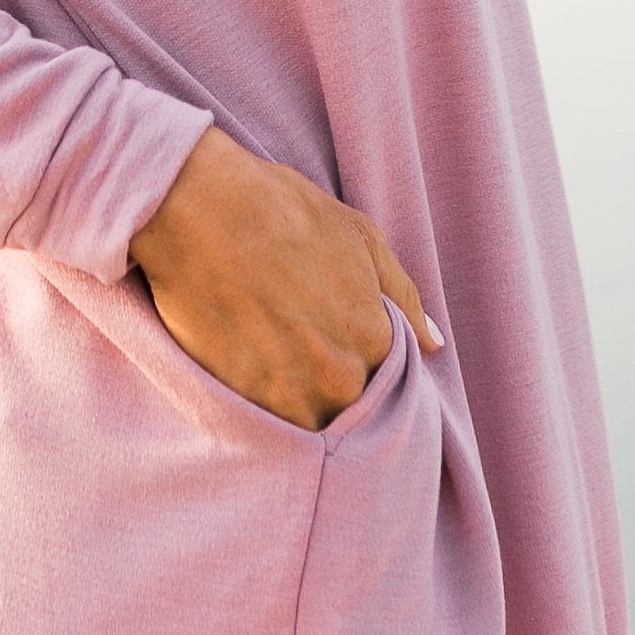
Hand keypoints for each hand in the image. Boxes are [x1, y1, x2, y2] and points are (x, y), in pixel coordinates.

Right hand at [128, 127, 441, 431]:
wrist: (199, 210)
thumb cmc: (281, 211)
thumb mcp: (361, 237)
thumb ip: (405, 298)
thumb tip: (435, 345)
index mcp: (375, 337)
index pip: (383, 374)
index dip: (355, 353)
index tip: (328, 332)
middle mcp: (341, 377)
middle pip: (345, 401)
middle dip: (327, 380)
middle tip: (292, 340)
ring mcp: (292, 396)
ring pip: (308, 419)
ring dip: (295, 397)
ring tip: (266, 351)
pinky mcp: (244, 405)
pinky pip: (265, 425)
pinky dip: (259, 403)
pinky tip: (243, 360)